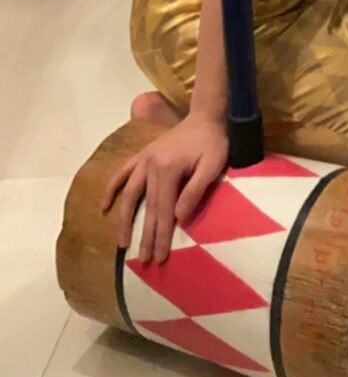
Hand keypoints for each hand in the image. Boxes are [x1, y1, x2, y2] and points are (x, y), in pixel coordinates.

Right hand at [102, 112, 227, 263]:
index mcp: (168, 169)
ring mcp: (143, 159)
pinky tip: (104, 207)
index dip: (161, 235)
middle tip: (144, 260)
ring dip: (124, 220)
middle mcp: (150, 165)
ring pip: (129, 194)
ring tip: (122, 243)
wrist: (205, 116)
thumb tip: (179, 218)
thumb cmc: (213, 142)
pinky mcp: (142, 155)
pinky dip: (111, 189)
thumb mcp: (212, 165)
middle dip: (145, 236)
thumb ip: (195, 191)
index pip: (163, 210)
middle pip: (146, 207)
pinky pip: (121, 173)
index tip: (160, 257)